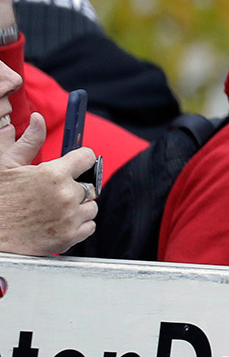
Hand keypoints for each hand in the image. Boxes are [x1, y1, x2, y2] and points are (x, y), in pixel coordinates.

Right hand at [0, 113, 98, 254]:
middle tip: (54, 192)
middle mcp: (66, 195)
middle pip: (90, 183)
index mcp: (54, 174)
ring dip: (78, 206)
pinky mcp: (70, 238)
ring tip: (54, 209)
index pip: (88, 157)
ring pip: (91, 206)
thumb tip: (38, 118)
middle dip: (76, 186)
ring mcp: (70, 218)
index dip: (80, 159)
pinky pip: (90, 225)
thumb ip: (28, 141)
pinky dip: (79, 224)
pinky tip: (59, 222)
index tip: (73, 164)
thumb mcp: (7, 167)